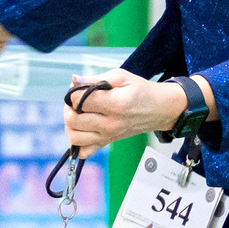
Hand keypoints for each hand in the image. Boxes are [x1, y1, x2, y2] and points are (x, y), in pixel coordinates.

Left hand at [64, 68, 186, 151]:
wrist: (159, 109)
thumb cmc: (141, 91)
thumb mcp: (121, 77)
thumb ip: (95, 79)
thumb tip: (74, 80)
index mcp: (115, 104)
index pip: (79, 100)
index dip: (74, 91)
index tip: (80, 87)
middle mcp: (110, 124)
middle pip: (72, 119)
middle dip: (69, 107)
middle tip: (78, 100)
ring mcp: (108, 136)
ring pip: (74, 136)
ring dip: (71, 124)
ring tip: (79, 114)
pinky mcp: (107, 143)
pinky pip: (84, 151)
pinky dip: (78, 142)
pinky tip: (83, 129)